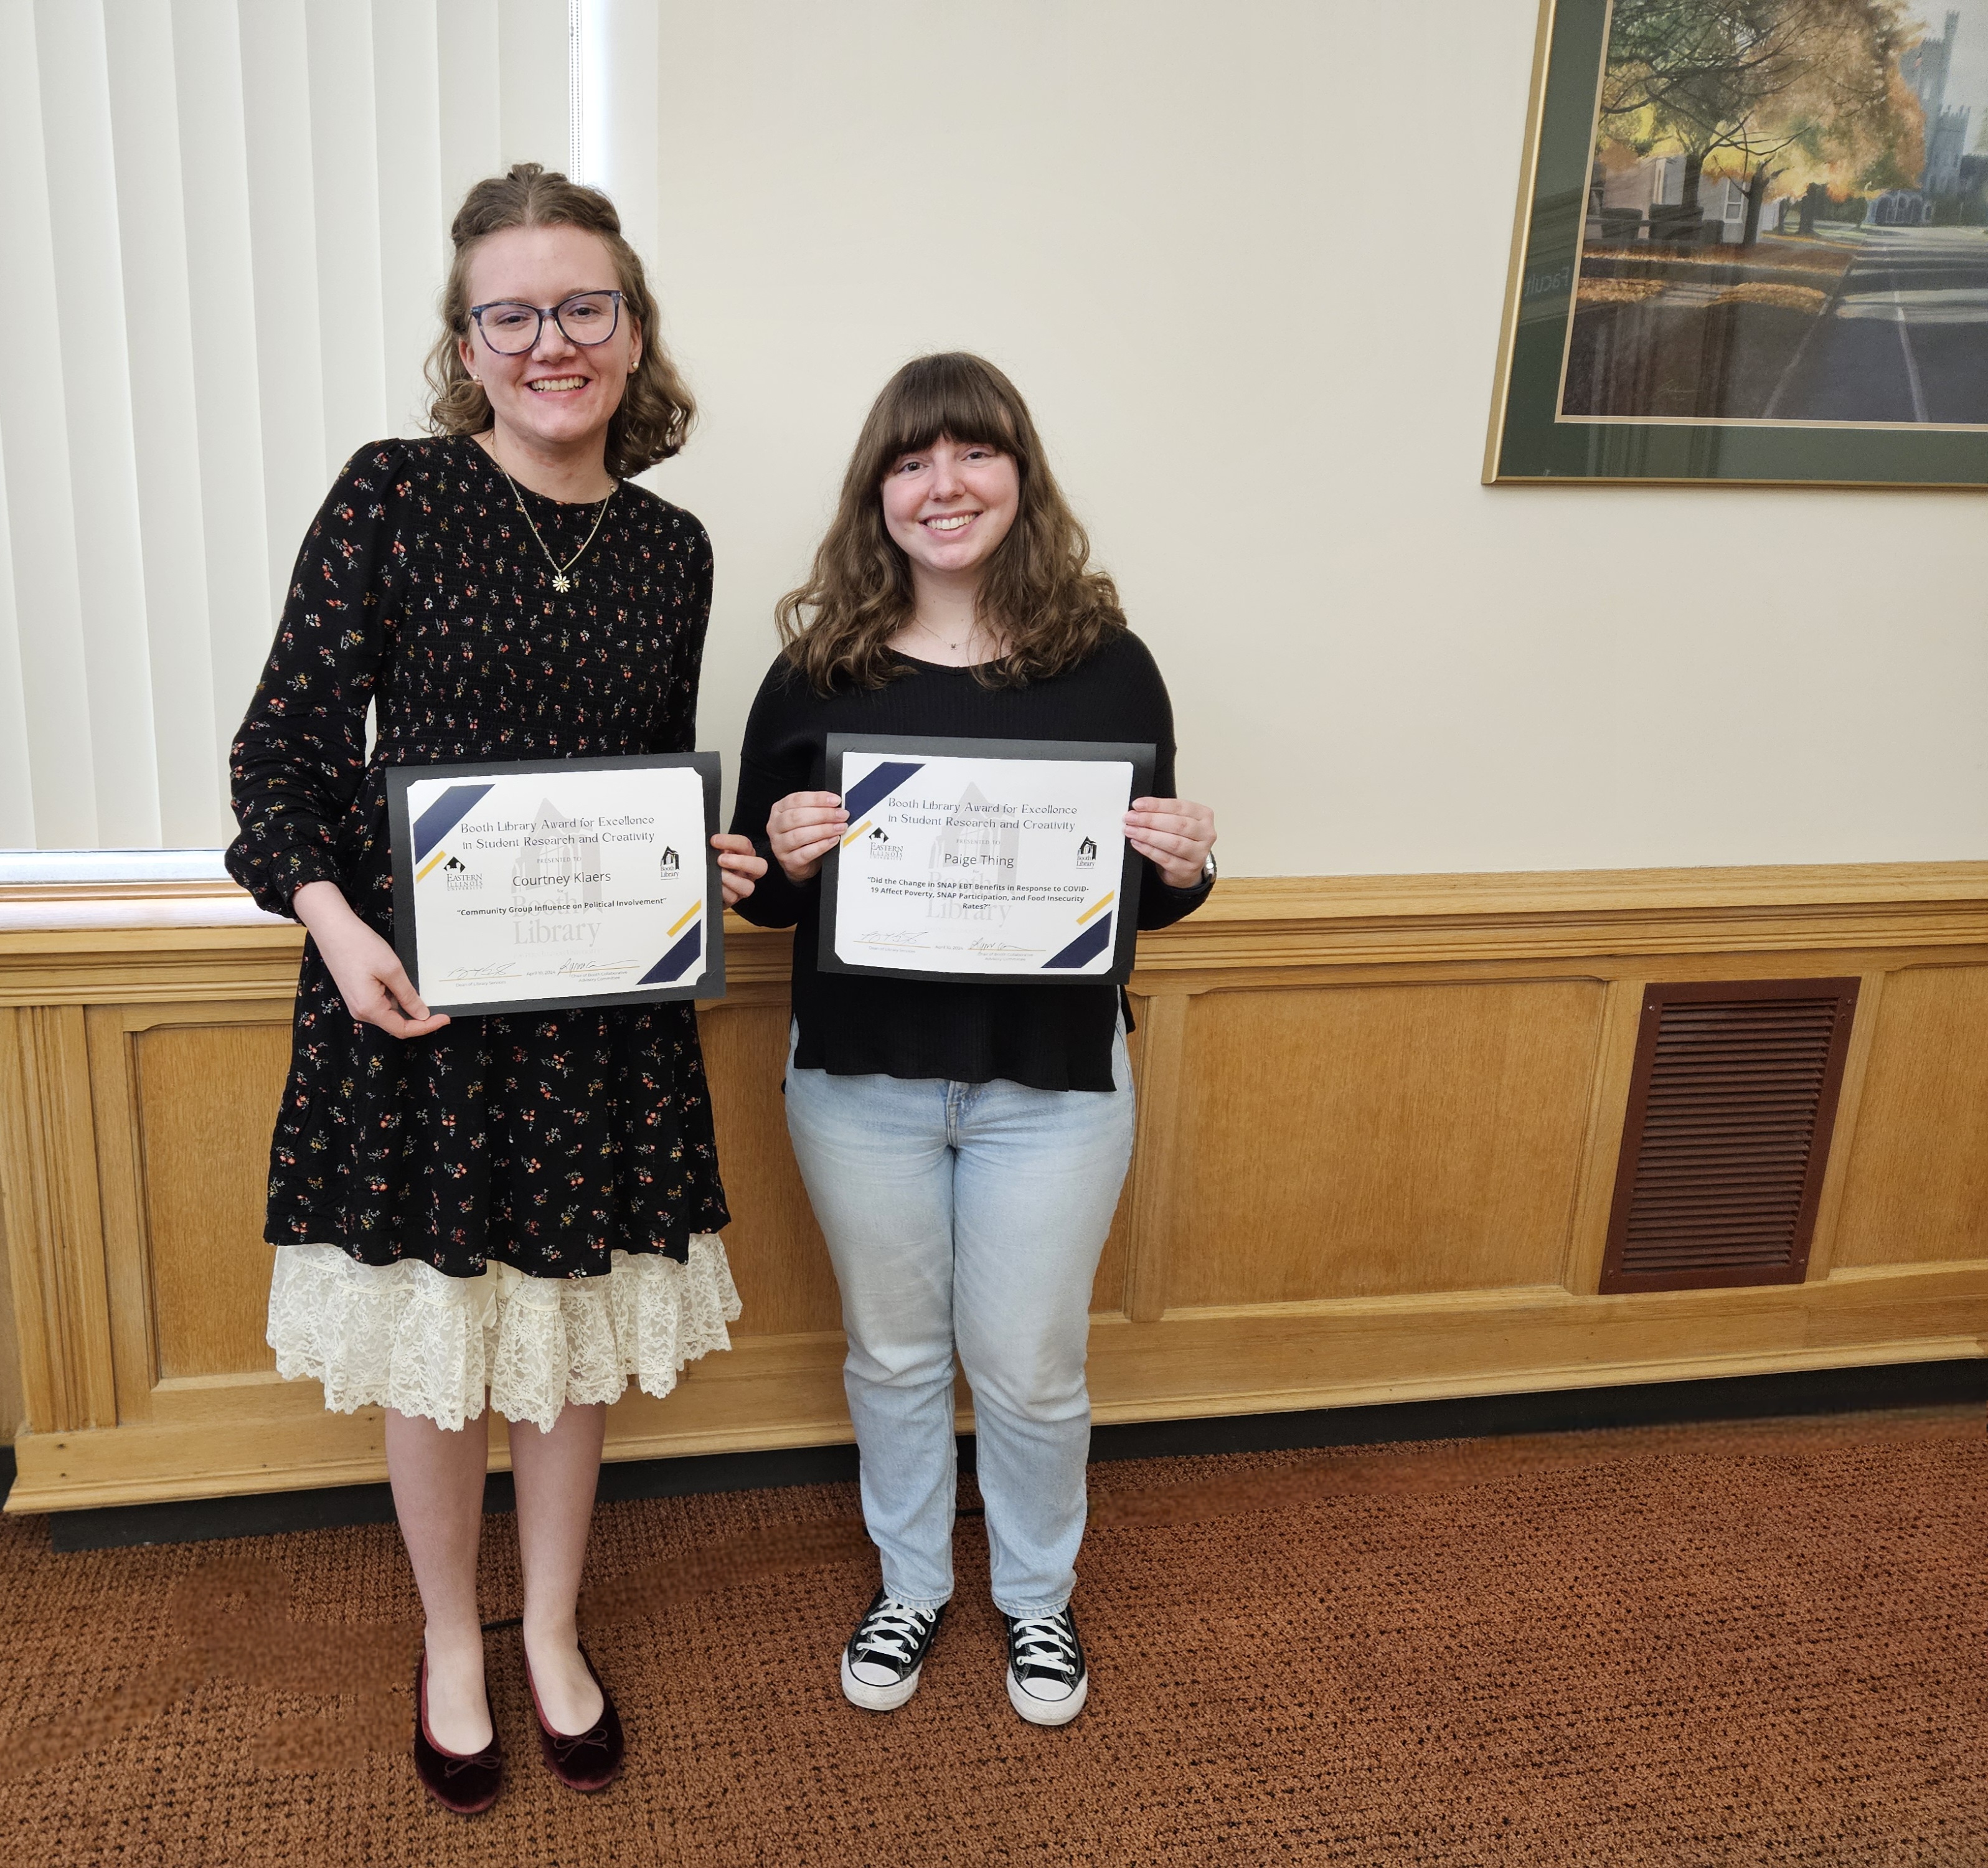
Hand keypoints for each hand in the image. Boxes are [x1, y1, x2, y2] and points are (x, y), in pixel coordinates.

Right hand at [292, 880, 449, 1038]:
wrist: (333, 930)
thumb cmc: (359, 946)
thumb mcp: (392, 970)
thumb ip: (408, 995)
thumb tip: (422, 1014)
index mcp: (369, 1009)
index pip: (402, 1029)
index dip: (426, 1027)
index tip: (444, 1018)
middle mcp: (361, 1011)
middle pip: (396, 1024)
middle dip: (418, 1018)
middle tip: (439, 1007)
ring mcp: (358, 1003)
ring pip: (389, 1013)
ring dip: (407, 1006)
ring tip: (422, 991)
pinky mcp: (358, 994)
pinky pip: (381, 1002)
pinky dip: (396, 998)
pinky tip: (404, 985)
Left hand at [710, 832, 767, 907]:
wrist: (706, 882)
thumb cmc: (714, 864)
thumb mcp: (716, 851)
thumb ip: (716, 846)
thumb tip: (711, 842)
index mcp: (745, 855)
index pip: (745, 845)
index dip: (730, 842)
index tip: (714, 841)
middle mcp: (748, 871)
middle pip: (760, 866)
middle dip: (741, 862)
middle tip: (721, 860)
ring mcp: (743, 886)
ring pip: (748, 887)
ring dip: (731, 880)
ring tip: (718, 875)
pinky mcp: (734, 898)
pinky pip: (732, 897)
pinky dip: (722, 891)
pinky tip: (714, 886)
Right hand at [765, 791, 847, 883]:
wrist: (800, 861)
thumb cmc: (804, 837)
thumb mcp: (807, 818)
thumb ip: (818, 808)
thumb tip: (837, 805)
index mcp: (779, 810)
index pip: (796, 800)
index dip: (817, 799)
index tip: (835, 800)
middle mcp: (775, 826)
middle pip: (797, 817)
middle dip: (823, 814)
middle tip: (841, 815)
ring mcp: (779, 845)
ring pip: (800, 835)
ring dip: (823, 830)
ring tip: (839, 828)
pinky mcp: (788, 861)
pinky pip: (805, 853)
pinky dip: (821, 846)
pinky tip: (832, 841)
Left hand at [1124, 797, 1215, 890]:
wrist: (1185, 868)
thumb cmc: (1180, 839)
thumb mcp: (1176, 822)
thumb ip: (1162, 814)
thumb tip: (1138, 810)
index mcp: (1204, 815)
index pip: (1179, 806)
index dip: (1156, 805)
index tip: (1137, 805)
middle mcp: (1206, 834)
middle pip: (1177, 824)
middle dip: (1150, 820)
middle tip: (1131, 818)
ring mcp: (1199, 853)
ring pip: (1173, 842)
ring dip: (1148, 835)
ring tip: (1131, 830)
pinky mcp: (1188, 869)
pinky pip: (1166, 858)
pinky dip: (1149, 850)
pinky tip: (1137, 843)